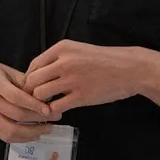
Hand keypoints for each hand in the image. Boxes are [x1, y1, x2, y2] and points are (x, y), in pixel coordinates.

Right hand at [0, 58, 54, 142]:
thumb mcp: (5, 69)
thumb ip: (24, 81)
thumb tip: (45, 94)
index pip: (16, 97)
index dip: (34, 105)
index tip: (50, 110)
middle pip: (15, 115)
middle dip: (38, 119)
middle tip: (55, 118)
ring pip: (10, 130)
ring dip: (32, 133)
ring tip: (47, 129)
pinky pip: (4, 136)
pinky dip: (21, 138)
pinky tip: (34, 134)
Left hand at [26, 40, 146, 111]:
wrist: (129, 69)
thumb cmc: (104, 60)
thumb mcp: (79, 50)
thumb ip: (59, 58)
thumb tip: (39, 73)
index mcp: (62, 48)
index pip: (34, 65)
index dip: (30, 79)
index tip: (33, 87)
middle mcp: (64, 62)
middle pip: (33, 80)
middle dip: (31, 92)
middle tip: (37, 99)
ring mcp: (72, 80)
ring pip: (40, 94)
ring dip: (40, 103)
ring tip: (47, 106)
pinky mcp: (81, 96)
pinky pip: (55, 106)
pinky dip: (53, 111)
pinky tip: (59, 111)